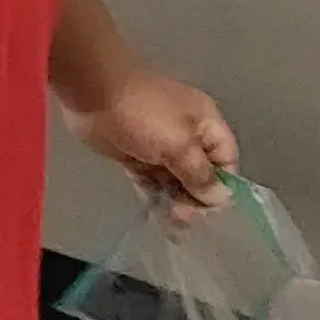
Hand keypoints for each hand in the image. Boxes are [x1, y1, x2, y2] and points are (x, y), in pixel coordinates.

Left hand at [71, 66, 237, 212]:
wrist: (93, 94)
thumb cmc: (143, 115)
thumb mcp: (179, 144)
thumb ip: (200, 174)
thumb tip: (219, 197)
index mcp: (204, 124)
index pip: (226, 159)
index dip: (224, 185)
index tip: (216, 211)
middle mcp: (185, 135)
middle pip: (200, 173)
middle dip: (197, 197)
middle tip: (187, 219)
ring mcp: (158, 146)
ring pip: (175, 179)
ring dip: (176, 201)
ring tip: (174, 225)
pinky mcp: (134, 155)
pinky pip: (151, 180)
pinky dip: (155, 196)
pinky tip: (157, 215)